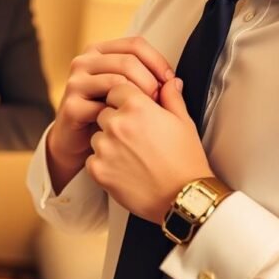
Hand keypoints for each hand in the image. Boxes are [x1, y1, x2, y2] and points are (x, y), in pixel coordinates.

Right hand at [47, 37, 173, 187]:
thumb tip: (176, 82)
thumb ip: (151, 83)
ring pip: (116, 80)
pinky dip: (121, 116)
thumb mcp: (128, 93)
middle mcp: (84, 62)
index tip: (170, 80)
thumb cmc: (106, 114)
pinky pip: (103, 106)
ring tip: (147, 112)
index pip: (135, 44)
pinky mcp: (71, 106)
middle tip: (160, 100)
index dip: (157, 61)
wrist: (77, 142)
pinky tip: (128, 125)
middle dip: (150, 81)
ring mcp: (75, 83)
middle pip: (127, 60)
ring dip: (138, 98)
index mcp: (99, 52)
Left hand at [86, 78, 211, 223]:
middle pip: (104, 112)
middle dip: (116, 120)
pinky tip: (124, 169)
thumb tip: (169, 81)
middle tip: (136, 138)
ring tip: (132, 156)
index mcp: (137, 106)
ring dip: (108, 142)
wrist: (182, 197)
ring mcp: (104, 147)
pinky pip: (92, 159)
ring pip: (97, 136)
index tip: (134, 111)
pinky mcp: (97, 169)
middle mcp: (116, 123)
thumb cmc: (186, 161)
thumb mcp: (184, 122)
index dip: (125, 99)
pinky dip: (103, 163)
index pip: (116, 89)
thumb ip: (171, 97)